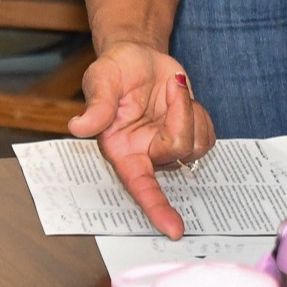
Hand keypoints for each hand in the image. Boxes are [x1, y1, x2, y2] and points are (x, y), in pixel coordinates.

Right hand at [68, 42, 216, 239]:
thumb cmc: (115, 70)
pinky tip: (184, 100)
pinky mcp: (187, 133)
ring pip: (197, 144)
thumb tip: (78, 127)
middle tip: (170, 85)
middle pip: (178, 150)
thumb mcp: (102, 79)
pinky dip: (201, 114)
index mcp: (121, 150)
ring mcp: (168, 145)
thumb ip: (97, 105)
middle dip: (181, 114)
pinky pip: (208, 135)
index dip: (157, 208)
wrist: (137, 56)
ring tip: (173, 90)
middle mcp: (145, 154)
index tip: (174, 230)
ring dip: (191, 111)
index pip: (140, 187)